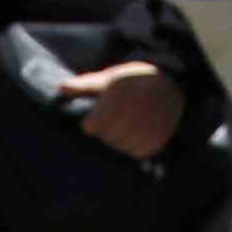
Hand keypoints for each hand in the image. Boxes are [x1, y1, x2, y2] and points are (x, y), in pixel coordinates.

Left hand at [62, 58, 185, 160]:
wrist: (169, 83)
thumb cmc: (130, 81)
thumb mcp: (107, 79)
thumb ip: (84, 85)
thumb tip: (62, 88)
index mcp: (117, 96)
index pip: (92, 126)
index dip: (92, 123)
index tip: (95, 117)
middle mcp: (134, 111)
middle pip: (107, 138)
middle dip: (106, 132)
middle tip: (114, 121)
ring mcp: (148, 125)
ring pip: (122, 147)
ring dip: (120, 142)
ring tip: (124, 127)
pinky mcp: (159, 136)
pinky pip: (139, 152)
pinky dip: (135, 147)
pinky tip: (135, 135)